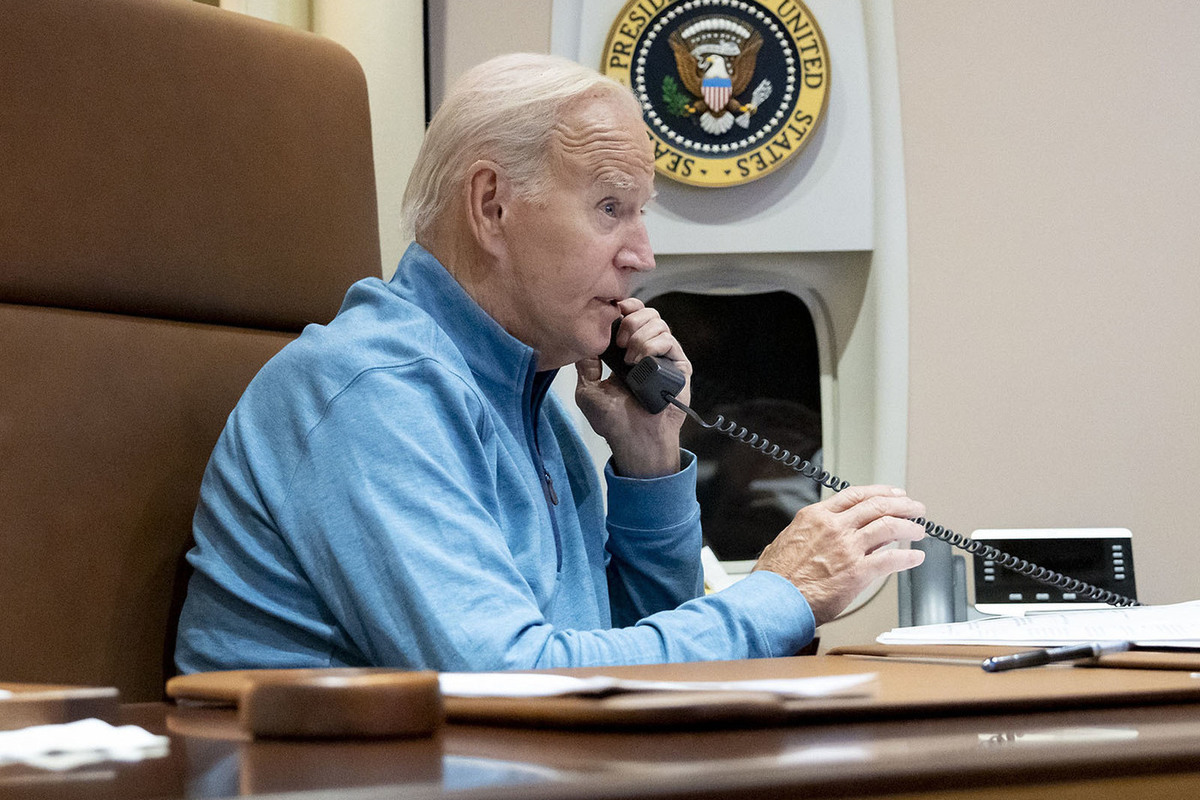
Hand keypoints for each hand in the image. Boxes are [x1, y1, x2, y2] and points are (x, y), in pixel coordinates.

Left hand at [574, 299, 691, 477]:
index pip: (631, 316)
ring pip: (659, 323)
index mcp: (626, 352)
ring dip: (640, 336)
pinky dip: (653, 345)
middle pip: (647, 314)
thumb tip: (580, 344)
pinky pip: (670, 340)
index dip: (625, 307)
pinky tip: (641, 361)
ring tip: (629, 360)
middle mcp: (647, 351)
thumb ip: (584, 365)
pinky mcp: (679, 366)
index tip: (614, 309)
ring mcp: (664, 357)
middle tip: (620, 343)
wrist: (634, 439)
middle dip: (630, 320)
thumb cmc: (612, 421)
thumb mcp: (587, 389)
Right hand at [753, 485, 926, 625]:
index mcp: (816, 517)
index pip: (855, 495)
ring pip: (889, 526)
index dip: (880, 492)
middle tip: (914, 508)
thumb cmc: (776, 577)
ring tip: (919, 530)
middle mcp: (834, 527)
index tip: (892, 494)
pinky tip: (916, 558)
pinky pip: (891, 560)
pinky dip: (908, 558)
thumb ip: (812, 533)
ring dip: (909, 527)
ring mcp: (847, 548)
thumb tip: (829, 533)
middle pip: (877, 505)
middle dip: (902, 504)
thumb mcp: (790, 541)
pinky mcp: (857, 573)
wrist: (773, 600)